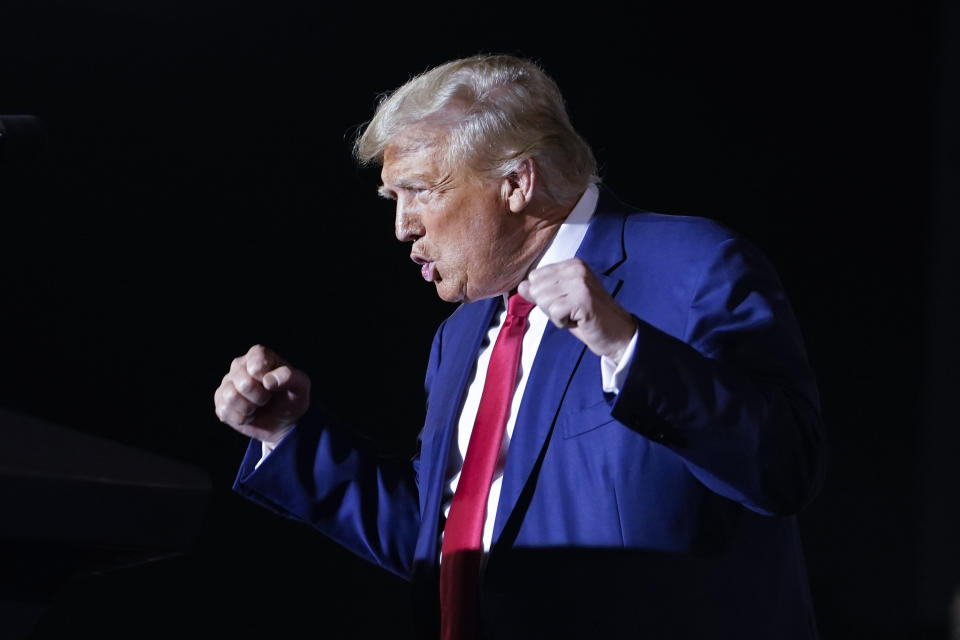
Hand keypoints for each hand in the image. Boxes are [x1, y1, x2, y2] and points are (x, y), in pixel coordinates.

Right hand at [214, 344, 310, 443]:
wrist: (282, 422)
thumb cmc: (292, 398)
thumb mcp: (301, 387)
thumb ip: (291, 377)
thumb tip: (268, 380)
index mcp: (258, 355)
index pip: (256, 363)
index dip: (266, 378)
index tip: (274, 385)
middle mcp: (239, 365)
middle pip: (244, 382)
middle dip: (260, 397)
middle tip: (267, 398)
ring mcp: (227, 383)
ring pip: (231, 396)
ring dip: (250, 408)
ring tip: (257, 406)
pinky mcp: (220, 402)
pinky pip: (225, 411)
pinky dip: (242, 418)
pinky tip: (249, 414)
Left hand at [518, 258, 636, 361]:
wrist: (618, 334)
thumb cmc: (588, 318)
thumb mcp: (561, 301)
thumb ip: (542, 292)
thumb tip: (521, 286)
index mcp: (572, 264)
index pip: (535, 277)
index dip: (545, 297)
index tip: (566, 303)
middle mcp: (576, 268)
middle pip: (536, 289)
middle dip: (549, 307)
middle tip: (571, 311)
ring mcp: (580, 282)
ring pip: (543, 300)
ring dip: (556, 316)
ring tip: (576, 315)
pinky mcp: (583, 298)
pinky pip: (554, 312)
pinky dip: (562, 323)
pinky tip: (579, 320)